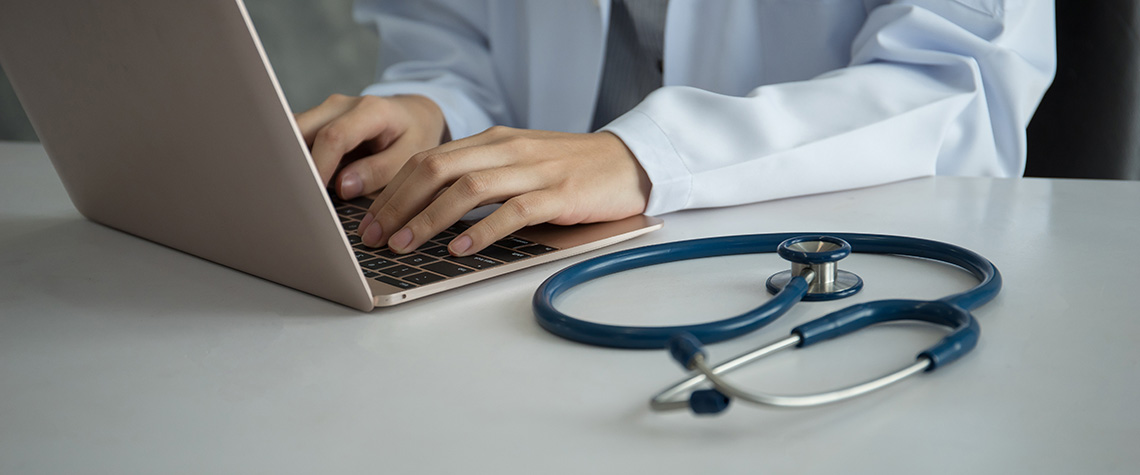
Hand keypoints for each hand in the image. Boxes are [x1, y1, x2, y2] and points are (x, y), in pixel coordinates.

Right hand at [295, 94, 447, 198]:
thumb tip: (343, 186)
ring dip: (288, 160)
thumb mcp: (410, 155)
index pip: (334, 136)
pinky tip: (294, 181)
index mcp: (370, 110)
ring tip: (289, 190)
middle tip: (291, 195)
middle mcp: (341, 105)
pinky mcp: (315, 122)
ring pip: (290, 132)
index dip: (319, 166)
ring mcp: (324, 111)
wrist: (412, 113)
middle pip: (300, 129)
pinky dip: (292, 159)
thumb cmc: (414, 136)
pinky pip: (294, 138)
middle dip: (292, 162)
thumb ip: (379, 171)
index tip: (313, 194)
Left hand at [357, 127, 651, 255]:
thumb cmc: (570, 170)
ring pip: (468, 188)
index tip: (369, 220)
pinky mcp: (559, 194)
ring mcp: (533, 170)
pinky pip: (513, 210)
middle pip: (436, 168)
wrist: (629, 163)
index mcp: (492, 141)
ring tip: (407, 245)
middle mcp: (507, 150)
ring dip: (430, 219)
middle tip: (375, 237)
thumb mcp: (518, 163)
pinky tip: (460, 249)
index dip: (392, 190)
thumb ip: (479, 177)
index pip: (428, 159)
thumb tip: (428, 211)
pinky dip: (482, 231)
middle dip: (398, 204)